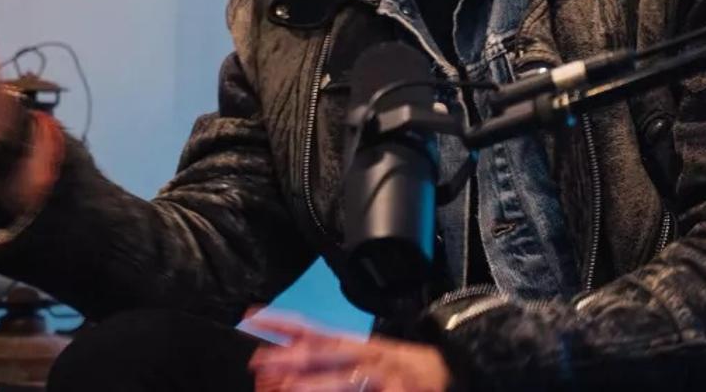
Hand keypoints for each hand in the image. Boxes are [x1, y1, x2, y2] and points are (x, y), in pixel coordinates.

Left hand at [246, 310, 451, 391]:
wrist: (452, 372)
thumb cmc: (403, 370)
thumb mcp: (366, 357)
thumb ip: (331, 357)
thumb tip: (288, 359)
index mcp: (358, 345)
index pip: (314, 331)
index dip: (282, 325)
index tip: (252, 320)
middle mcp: (370, 356)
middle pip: (327, 353)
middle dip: (292, 356)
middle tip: (261, 361)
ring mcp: (386, 376)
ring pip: (348, 379)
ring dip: (318, 384)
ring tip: (291, 388)